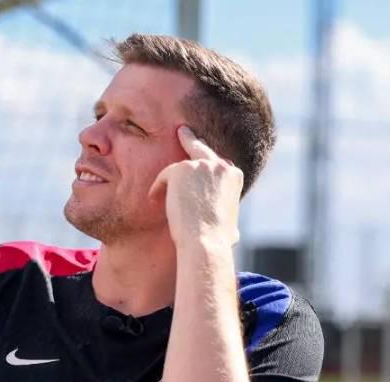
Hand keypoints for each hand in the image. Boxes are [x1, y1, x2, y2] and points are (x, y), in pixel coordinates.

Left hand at [148, 126, 242, 249]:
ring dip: (169, 178)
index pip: (218, 163)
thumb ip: (229, 221)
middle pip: (202, 149)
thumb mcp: (232, 228)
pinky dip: (158, 188)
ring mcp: (201, 164)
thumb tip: (234, 235)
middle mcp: (220, 165)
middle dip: (191, 139)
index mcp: (234, 175)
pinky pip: (165, 175)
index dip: (206, 167)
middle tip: (181, 131)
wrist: (205, 240)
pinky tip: (154, 200)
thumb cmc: (218, 241)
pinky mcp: (182, 168)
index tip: (200, 164)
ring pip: (180, 165)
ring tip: (160, 184)